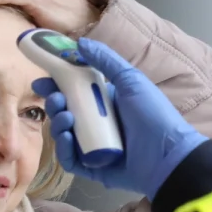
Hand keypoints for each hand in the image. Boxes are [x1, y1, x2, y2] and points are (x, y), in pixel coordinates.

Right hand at [35, 39, 207, 199]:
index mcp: (106, 102)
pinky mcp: (92, 168)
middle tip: (55, 98)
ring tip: (66, 117)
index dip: (56, 85)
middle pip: (66, 112)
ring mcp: (94, 147)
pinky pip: (70, 160)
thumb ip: (105, 61)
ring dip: (58, 124)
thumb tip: (81, 43)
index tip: (42, 80)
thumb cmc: (153, 114)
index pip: (74, 92)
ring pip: (64, 135)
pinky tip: (66, 137)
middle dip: (55, 104)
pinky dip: (64, 149)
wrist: (168, 154)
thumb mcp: (130, 80)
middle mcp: (98, 124)